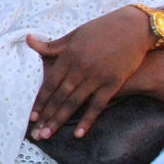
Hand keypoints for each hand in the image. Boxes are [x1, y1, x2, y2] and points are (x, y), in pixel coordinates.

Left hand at [27, 7, 150, 140]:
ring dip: (59, 121)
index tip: (31, 116)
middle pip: (59, 96)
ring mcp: (97, 76)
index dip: (40, 101)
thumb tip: (28, 40)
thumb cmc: (102, 30)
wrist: (135, 28)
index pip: (50, 83)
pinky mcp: (113, 83)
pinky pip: (97, 106)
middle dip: (46, 116)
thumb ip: (52, 45)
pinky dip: (87, 120)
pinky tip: (78, 134)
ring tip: (48, 135)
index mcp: (68, 55)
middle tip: (36, 134)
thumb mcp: (74, 35)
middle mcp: (80, 68)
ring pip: (74, 103)